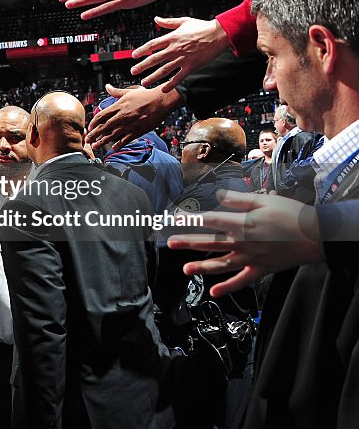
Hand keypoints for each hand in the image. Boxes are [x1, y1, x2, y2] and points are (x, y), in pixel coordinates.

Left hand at [86, 83, 181, 150]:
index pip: (101, 116)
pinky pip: (125, 140)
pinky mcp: (137, 131)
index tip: (89, 127)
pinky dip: (118, 145)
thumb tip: (107, 86)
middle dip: (94, 134)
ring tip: (95, 146)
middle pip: (103, 127)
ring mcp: (129, 124)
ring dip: (102, 141)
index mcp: (118, 106)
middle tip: (87, 140)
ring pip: (112, 135)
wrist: (161, 101)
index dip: (93, 122)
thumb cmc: (146, 96)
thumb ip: (116, 92)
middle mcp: (121, 116)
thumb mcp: (128, 92)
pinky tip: (113, 148)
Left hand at [130, 17, 229, 91]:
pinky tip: (163, 89)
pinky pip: (178, 77)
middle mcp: (174, 49)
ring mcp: (182, 58)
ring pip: (164, 70)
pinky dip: (170, 84)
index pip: (152, 45)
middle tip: (133, 72)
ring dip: (152, 77)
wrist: (219, 34)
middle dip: (142, 66)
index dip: (141, 50)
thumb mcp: (183, 21)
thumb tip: (156, 18)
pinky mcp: (191, 65)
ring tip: (144, 83)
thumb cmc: (202, 27)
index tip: (134, 56)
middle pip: (154, 59)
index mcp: (171, 37)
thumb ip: (168, 22)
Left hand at [167, 190, 322, 297]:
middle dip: (189, 243)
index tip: (175, 219)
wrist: (317, 236)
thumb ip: (239, 200)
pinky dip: (228, 287)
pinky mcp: (261, 269)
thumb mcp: (265, 201)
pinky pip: (242, 281)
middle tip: (170, 243)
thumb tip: (218, 195)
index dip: (192, 219)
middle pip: (211, 243)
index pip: (212, 221)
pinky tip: (214, 292)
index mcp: (244, 223)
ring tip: (185, 270)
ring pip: (222, 264)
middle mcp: (244, 242)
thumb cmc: (292, 215)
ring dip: (202, 267)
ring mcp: (251, 258)